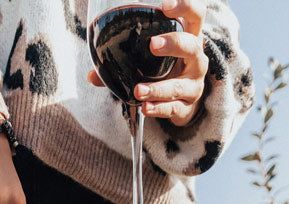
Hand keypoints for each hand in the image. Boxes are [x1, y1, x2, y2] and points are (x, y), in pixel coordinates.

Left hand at [87, 0, 208, 127]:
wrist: (181, 103)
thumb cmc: (164, 70)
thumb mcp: (152, 59)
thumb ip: (124, 62)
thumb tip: (92, 74)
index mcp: (188, 38)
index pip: (196, 14)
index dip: (185, 6)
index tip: (165, 5)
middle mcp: (195, 59)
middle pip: (192, 46)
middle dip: (173, 44)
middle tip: (152, 45)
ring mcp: (193, 84)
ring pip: (180, 85)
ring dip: (158, 88)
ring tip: (138, 90)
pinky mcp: (187, 107)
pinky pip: (174, 108)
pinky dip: (159, 109)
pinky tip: (146, 108)